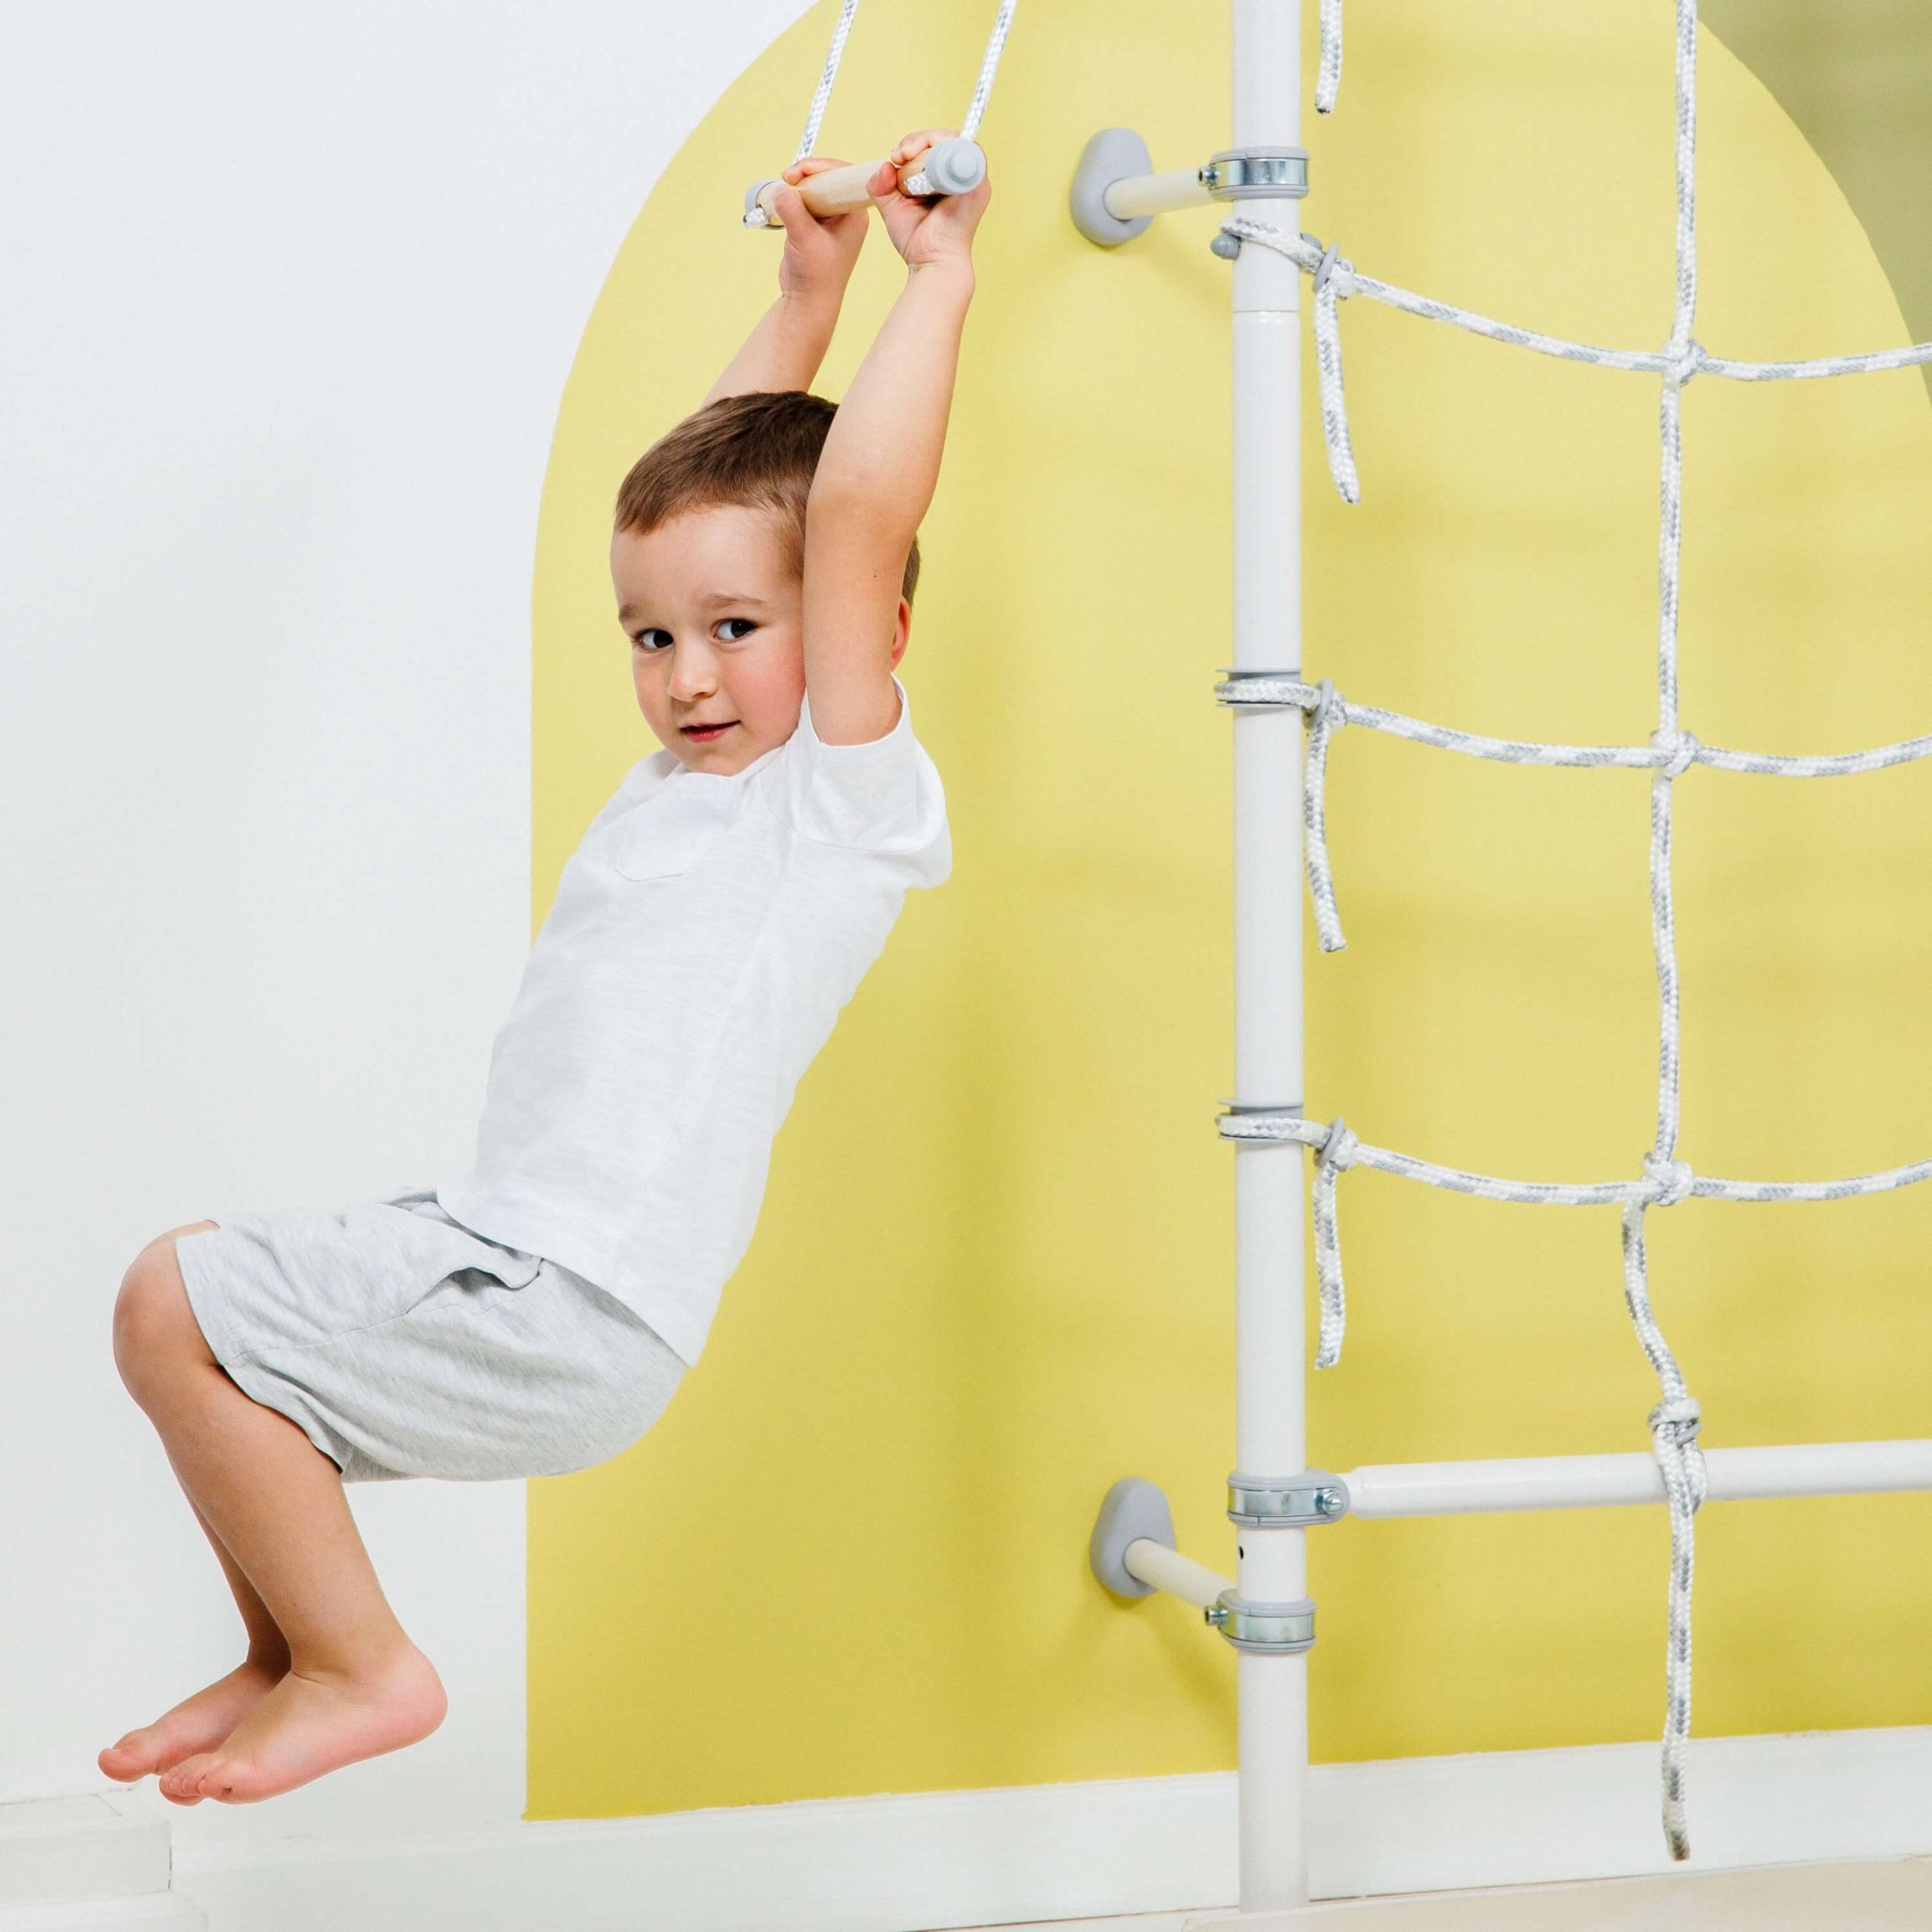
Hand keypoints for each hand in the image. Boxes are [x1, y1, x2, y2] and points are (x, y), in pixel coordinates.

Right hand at [771, 156, 869, 306]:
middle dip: (806, 175)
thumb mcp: (804, 239)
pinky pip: (805, 199)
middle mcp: (846, 213)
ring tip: (782, 189)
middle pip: (828, 177)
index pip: (843, 175)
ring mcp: (831, 218)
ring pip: (814, 187)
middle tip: (786, 178)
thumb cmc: (815, 276)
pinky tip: (781, 200)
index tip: (798, 172)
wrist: (807, 301)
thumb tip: (780, 187)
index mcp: (855, 214)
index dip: (820, 167)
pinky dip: (792, 197)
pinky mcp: (816, 223)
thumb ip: (793, 210)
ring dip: (797, 185)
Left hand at [868, 128, 989, 272]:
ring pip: (954, 139)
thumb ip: (883, 186)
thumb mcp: (893, 207)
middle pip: (944, 138)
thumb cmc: (918, 241)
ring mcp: (974, 178)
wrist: (932, 263)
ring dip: (927, 141)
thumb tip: (884, 165)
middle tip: (898, 156)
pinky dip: (942, 146)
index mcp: (948, 179)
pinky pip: (966, 149)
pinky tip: (921, 158)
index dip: (914, 143)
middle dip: (917, 139)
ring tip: (905, 157)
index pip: (934, 146)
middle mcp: (964, 176)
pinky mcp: (978, 182)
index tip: (894, 157)